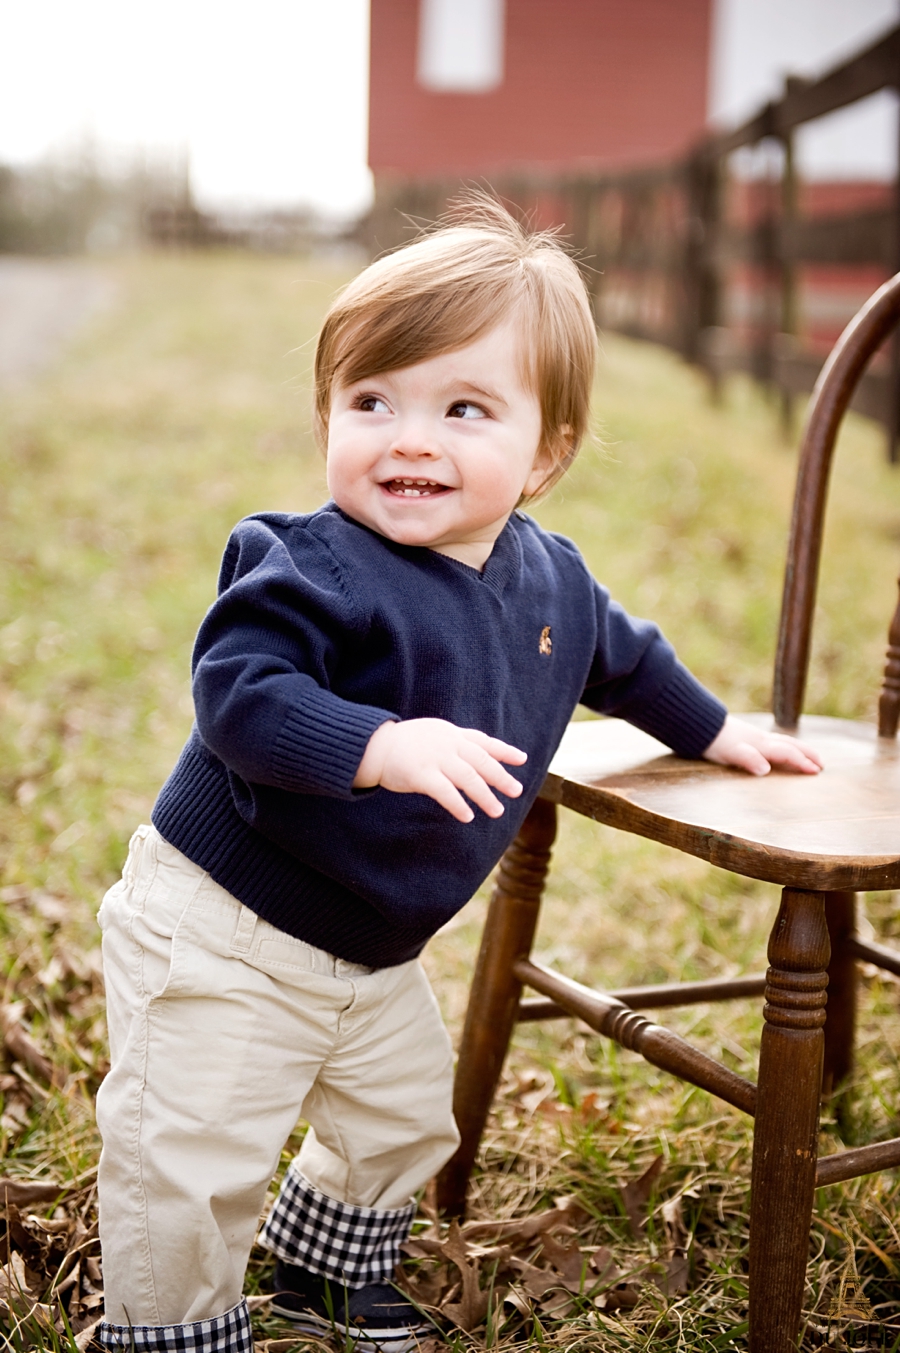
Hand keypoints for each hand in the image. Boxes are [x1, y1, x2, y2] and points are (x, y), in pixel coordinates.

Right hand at [354, 719, 526, 822]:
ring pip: (468, 777)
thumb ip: (454, 743)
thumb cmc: (404, 744)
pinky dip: (458, 804)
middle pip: (481, 760)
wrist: (373, 746)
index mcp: (451, 734)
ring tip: (497, 811)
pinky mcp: (420, 774)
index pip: (483, 741)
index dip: (503, 750)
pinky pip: (445, 791)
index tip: (522, 759)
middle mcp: (447, 744)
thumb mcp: (433, 735)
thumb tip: (477, 757)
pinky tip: (468, 816)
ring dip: (484, 796)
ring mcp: (435, 758)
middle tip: (517, 791)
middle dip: (500, 776)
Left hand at [703, 715, 821, 775]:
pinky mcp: (748, 736)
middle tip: (822, 763)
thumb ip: (748, 759)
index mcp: (761, 744)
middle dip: (807, 753)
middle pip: (791, 744)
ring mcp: (755, 736)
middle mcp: (762, 739)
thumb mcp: (730, 753)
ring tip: (808, 756)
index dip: (802, 762)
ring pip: (783, 741)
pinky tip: (779, 749)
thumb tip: (765, 769)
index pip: (787, 753)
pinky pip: (773, 741)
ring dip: (799, 748)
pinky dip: (784, 746)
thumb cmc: (715, 741)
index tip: (816, 771)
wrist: (700, 724)